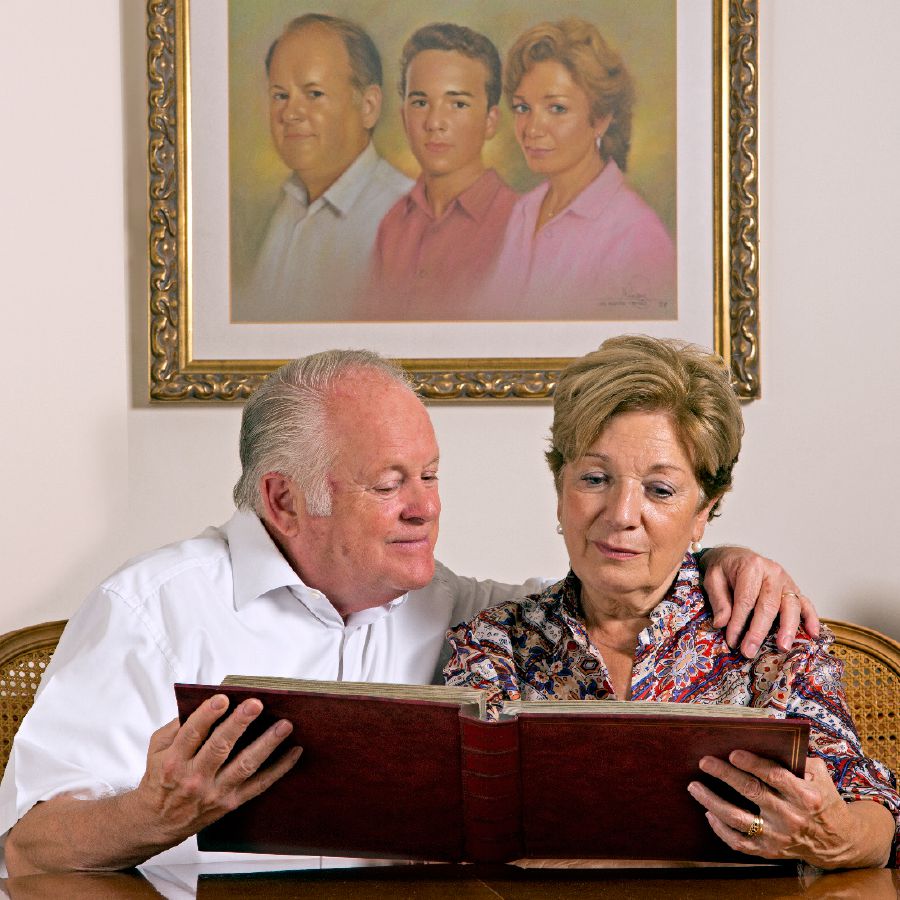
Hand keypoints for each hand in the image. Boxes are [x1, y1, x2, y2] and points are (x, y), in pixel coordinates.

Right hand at [132, 693, 301, 847]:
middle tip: (256, 704)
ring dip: (267, 744)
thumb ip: (176, 726)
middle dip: (238, 724)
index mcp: (173, 762)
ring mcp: (214, 792)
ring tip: (284, 725)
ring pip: (244, 766)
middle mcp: (194, 779)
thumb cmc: (159, 778)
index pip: (191, 735)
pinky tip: (295, 751)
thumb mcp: (156, 749)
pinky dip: (279, 769)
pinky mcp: (231, 803)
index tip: (222, 698)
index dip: (207, 715)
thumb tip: (204, 702)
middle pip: (219, 748)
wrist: (157, 822)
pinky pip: (259, 785)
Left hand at [687, 751, 893, 868]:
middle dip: (724, 775)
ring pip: (738, 819)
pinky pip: (739, 843)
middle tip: (704, 761)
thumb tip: (767, 734)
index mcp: (805, 795)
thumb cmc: (823, 798)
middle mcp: (791, 817)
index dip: (752, 764)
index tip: (733, 752)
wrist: (839, 841)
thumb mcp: (818, 774)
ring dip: (712, 802)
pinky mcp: (769, 851)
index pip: (774, 776)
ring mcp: (778, 836)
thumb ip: (796, 757)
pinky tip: (708, 813)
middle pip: (751, 792)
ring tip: (694, 786)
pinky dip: (721, 829)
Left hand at [699, 546, 818, 655]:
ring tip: (782, 647)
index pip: (746, 600)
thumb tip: (722, 623)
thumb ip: (718, 600)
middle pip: (769, 605)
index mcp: (751, 566)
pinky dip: (811, 619)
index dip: (739, 622)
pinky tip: (813, 634)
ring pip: (791, 606)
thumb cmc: (725, 569)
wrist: (736, 556)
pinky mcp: (794, 589)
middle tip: (750, 651)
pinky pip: (806, 604)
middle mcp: (772, 572)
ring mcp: (786, 580)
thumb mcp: (713, 579)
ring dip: (788, 628)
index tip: (732, 640)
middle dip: (759, 631)